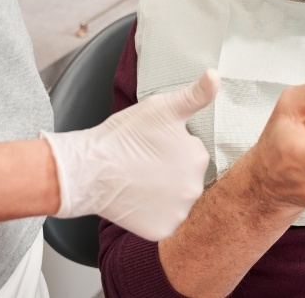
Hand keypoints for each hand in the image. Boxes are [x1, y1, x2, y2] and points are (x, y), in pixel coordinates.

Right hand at [42, 69, 218, 240]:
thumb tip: (215, 74)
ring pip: (177, 199)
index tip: (153, 145)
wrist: (89, 169)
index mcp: (199, 157)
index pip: (193, 152)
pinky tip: (138, 199)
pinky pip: (165, 221)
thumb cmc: (124, 135)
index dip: (172, 147)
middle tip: (145, 162)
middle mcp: (196, 188)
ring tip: (140, 180)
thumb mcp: (163, 107)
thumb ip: (196, 94)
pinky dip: (154, 213)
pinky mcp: (162, 231)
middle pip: (188, 177)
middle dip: (171, 170)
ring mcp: (179, 212)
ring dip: (165, 192)